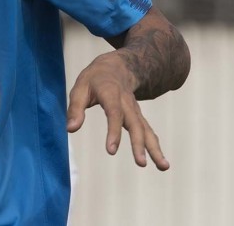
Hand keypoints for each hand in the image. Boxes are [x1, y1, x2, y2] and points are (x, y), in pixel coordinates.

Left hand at [66, 51, 169, 170]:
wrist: (118, 67)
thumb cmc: (95, 78)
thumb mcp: (80, 87)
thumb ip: (75, 108)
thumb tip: (70, 130)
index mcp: (111, 93)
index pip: (114, 113)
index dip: (113, 131)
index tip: (111, 151)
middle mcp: (127, 102)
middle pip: (135, 123)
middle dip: (138, 144)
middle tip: (141, 163)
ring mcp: (135, 110)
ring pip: (146, 129)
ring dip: (154, 148)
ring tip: (163, 166)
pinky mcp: (138, 117)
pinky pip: (148, 132)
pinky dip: (155, 146)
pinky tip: (161, 162)